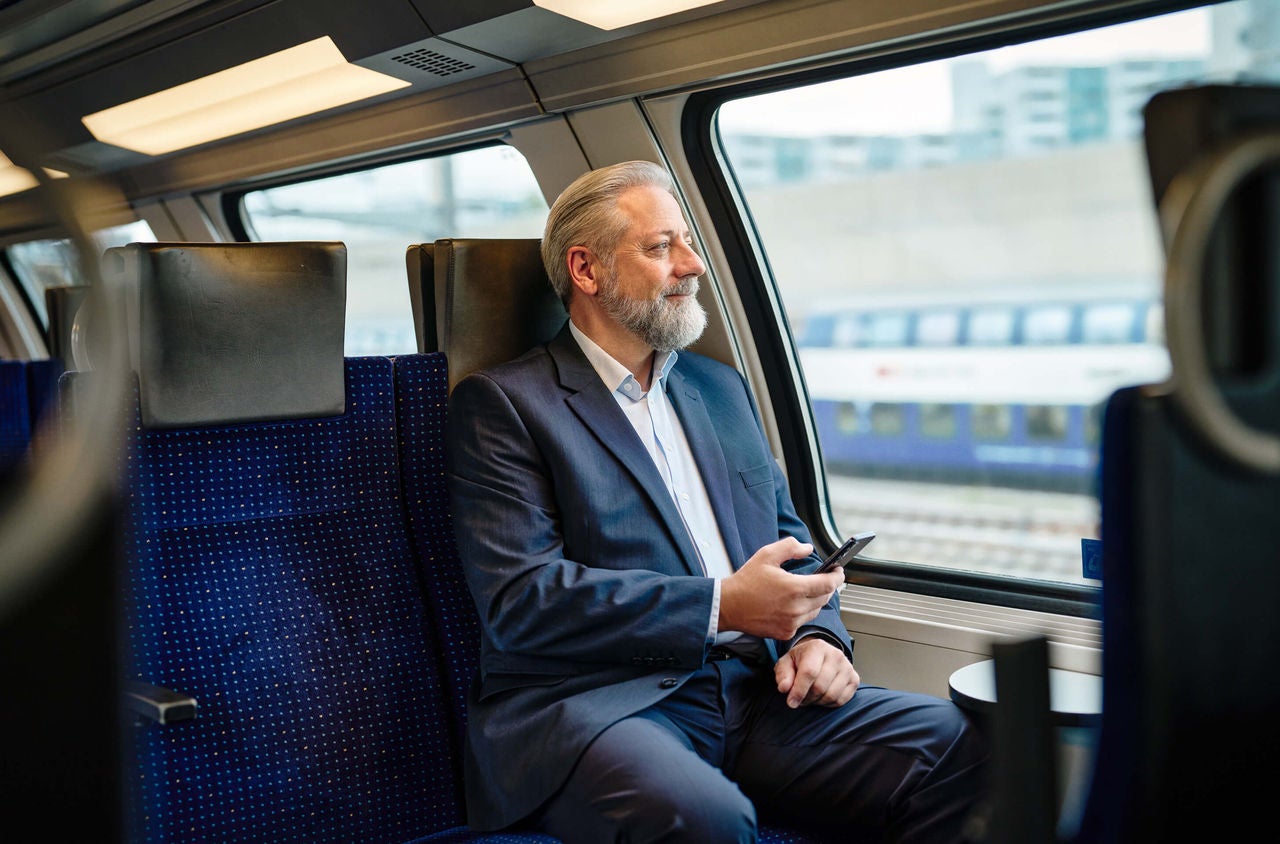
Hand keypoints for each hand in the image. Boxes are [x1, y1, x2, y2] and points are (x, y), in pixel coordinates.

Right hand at [718, 537, 843, 639]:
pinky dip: (803, 612)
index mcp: (794, 588)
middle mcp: (796, 608)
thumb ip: (790, 547)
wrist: (728, 606)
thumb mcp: (766, 555)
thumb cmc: (746, 581)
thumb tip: (807, 548)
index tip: (838, 571)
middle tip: (824, 578)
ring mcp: (791, 623)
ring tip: (807, 590)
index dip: (837, 576)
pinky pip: (803, 621)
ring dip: (816, 600)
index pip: (828, 584)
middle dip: (827, 587)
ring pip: (816, 610)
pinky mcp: (785, 633)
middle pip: (825, 598)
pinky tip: (794, 604)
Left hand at [775, 636, 859, 708]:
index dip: (799, 690)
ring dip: (817, 702)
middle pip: (820, 686)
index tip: (791, 702)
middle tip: (799, 698)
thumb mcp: (786, 663)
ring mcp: (848, 667)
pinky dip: (828, 704)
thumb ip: (783, 674)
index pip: (809, 672)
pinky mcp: (854, 679)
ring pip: (831, 695)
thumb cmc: (801, 661)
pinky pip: (841, 700)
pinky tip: (821, 697)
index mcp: (817, 647)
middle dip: (807, 698)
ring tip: (809, 696)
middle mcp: (836, 655)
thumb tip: (785, 688)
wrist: (819, 656)